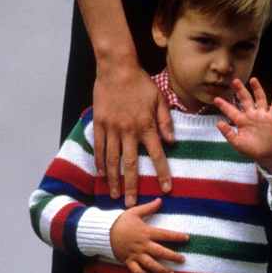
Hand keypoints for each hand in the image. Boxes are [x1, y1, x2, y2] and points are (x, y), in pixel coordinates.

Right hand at [93, 64, 174, 206]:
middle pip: (131, 164)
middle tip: (131, 203)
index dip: (162, 174)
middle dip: (132, 186)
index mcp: (146, 126)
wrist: (116, 68)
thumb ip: (166, 122)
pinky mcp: (99, 124)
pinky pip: (99, 148)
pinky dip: (100, 163)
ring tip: (114, 195)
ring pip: (112, 160)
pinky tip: (101, 175)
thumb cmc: (141, 84)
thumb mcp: (160, 100)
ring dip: (113, 179)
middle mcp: (128, 131)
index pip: (157, 156)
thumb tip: (172, 141)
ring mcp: (112, 128)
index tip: (166, 189)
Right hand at [110, 198, 188, 272]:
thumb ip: (149, 208)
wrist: (103, 231)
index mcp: (146, 232)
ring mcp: (135, 254)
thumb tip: (160, 200)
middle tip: (182, 260)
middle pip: (161, 252)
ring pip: (151, 264)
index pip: (165, 235)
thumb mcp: (134, 212)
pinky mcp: (128, 260)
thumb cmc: (120, 221)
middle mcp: (143, 245)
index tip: (187, 238)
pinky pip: (135, 270)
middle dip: (173, 257)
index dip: (177, 237)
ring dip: (162, 270)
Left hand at [212, 78, 271, 173]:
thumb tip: (218, 123)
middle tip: (235, 80)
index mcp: (241, 121)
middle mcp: (251, 116)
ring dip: (257, 89)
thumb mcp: (237, 143)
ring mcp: (262, 116)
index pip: (231, 110)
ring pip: (259, 99)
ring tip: (253, 79)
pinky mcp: (271, 118)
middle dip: (240, 90)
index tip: (215, 99)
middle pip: (245, 100)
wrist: (267, 155)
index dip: (223, 105)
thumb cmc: (251, 150)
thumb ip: (228, 133)